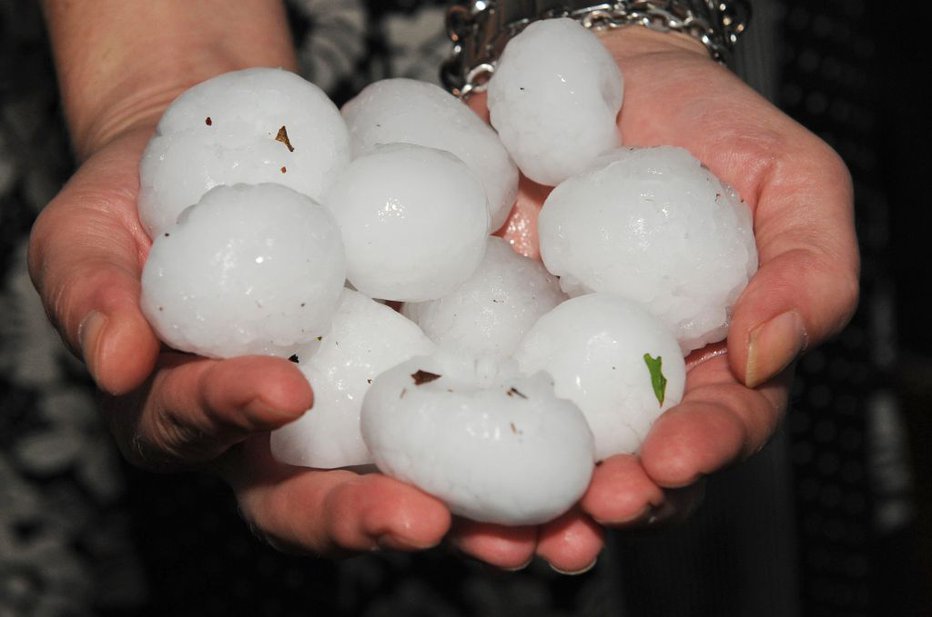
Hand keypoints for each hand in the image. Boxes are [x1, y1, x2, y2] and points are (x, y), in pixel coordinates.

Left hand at [456, 26, 857, 569]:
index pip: (717, 426)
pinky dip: (453, 428)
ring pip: (541, 448)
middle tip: (590, 511)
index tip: (670, 459)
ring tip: (512, 527)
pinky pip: (468, 385)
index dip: (700, 451)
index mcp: (709, 360)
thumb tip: (769, 354)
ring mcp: (551, 357)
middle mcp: (626, 376)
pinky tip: (435, 452)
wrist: (604, 83)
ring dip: (525, 499)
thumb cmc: (713, 128)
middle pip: (625, 464)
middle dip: (610, 501)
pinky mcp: (484, 328)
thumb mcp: (792, 181)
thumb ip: (810, 269)